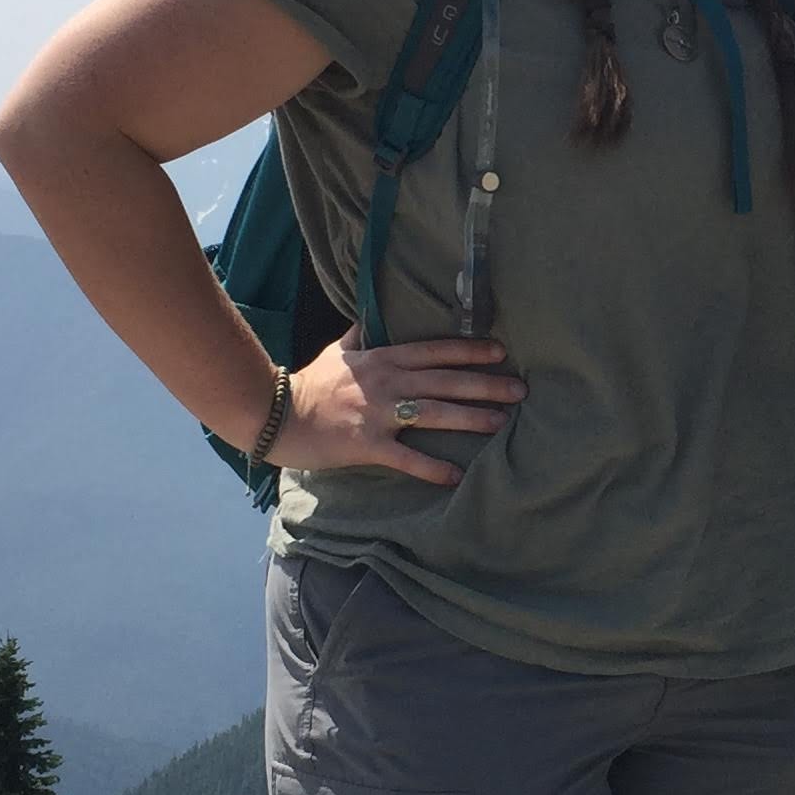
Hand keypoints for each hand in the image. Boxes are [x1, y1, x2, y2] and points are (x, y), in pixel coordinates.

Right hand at [265, 332, 523, 488]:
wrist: (275, 413)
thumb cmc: (308, 384)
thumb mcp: (337, 352)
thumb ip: (358, 337)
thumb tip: (369, 318)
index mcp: (382, 359)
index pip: (435, 351)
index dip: (469, 351)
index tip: (499, 352)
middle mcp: (386, 382)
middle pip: (444, 381)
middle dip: (485, 384)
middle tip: (519, 389)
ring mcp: (378, 413)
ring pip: (434, 413)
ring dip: (470, 418)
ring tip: (502, 423)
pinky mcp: (367, 444)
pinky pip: (406, 457)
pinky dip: (432, 467)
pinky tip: (456, 476)